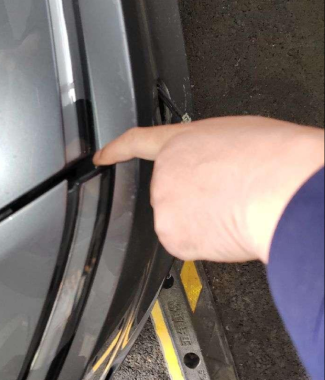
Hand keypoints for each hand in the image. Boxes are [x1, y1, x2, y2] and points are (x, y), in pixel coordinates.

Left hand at [94, 117, 323, 262]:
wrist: (278, 190)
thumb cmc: (270, 159)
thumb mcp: (236, 136)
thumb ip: (210, 152)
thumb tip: (216, 168)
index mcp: (181, 141)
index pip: (138, 142)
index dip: (116, 150)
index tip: (101, 156)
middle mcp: (165, 172)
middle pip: (168, 192)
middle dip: (190, 199)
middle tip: (224, 198)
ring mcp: (164, 204)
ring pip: (179, 220)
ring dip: (199, 221)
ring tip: (231, 211)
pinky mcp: (172, 235)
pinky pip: (186, 243)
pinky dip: (204, 242)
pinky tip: (225, 229)